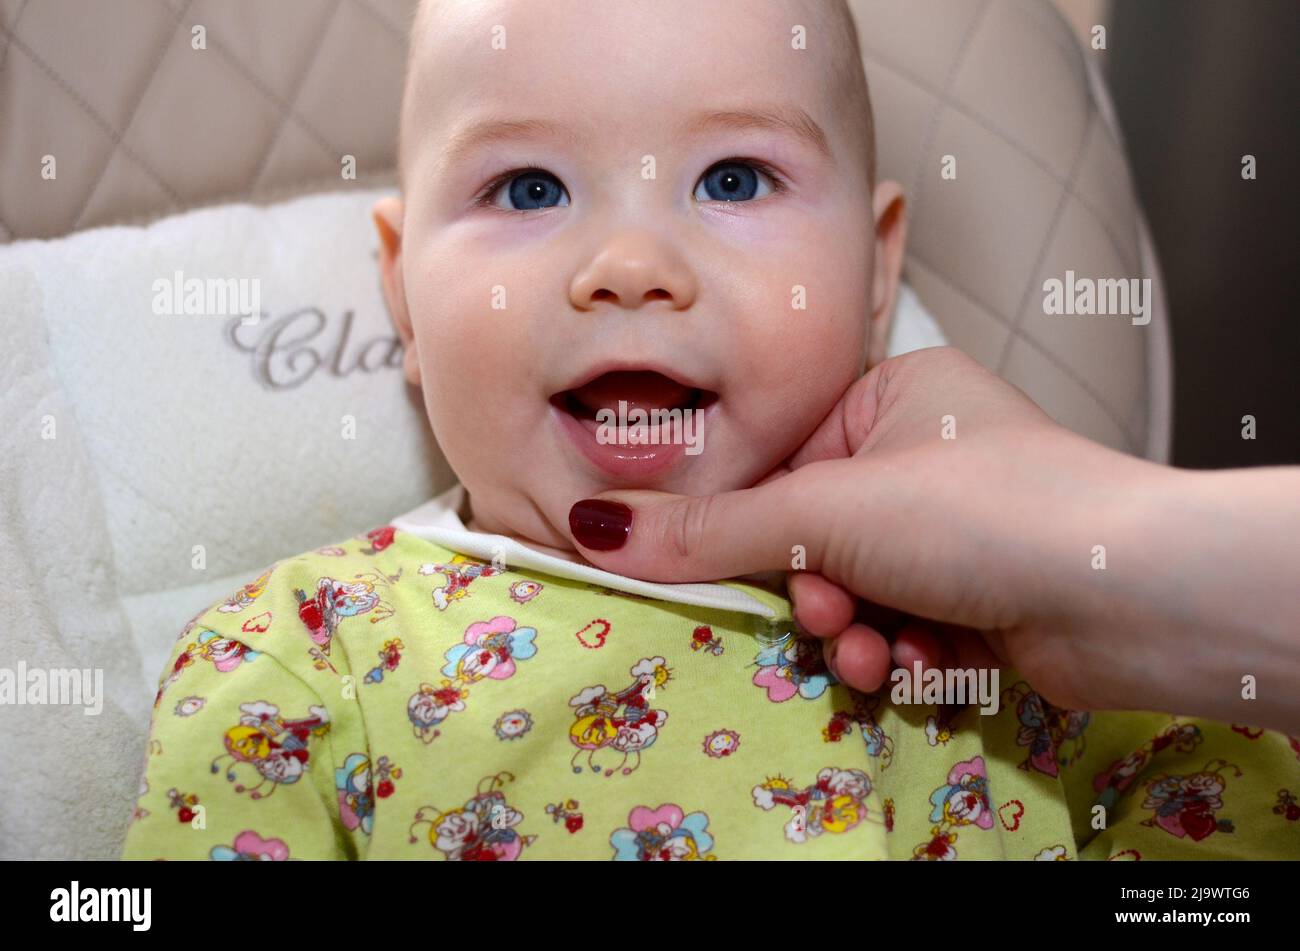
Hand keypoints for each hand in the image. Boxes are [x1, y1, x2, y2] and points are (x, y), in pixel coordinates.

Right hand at [567, 347, 1299, 730]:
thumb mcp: (825, 510)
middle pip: (818, 538)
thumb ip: (710, 529)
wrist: (1126, 592)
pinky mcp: (985, 596)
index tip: (742, 570)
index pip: (784, 465)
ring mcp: (959, 529)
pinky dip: (905, 654)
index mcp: (893, 397)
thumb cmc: (976, 510)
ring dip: (856, 633)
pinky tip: (925, 664)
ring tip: (877, 650)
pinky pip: (906, 628)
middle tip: (830, 611)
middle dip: (817, 593)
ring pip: (859, 592)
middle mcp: (927, 456)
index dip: (756, 528)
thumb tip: (595, 527)